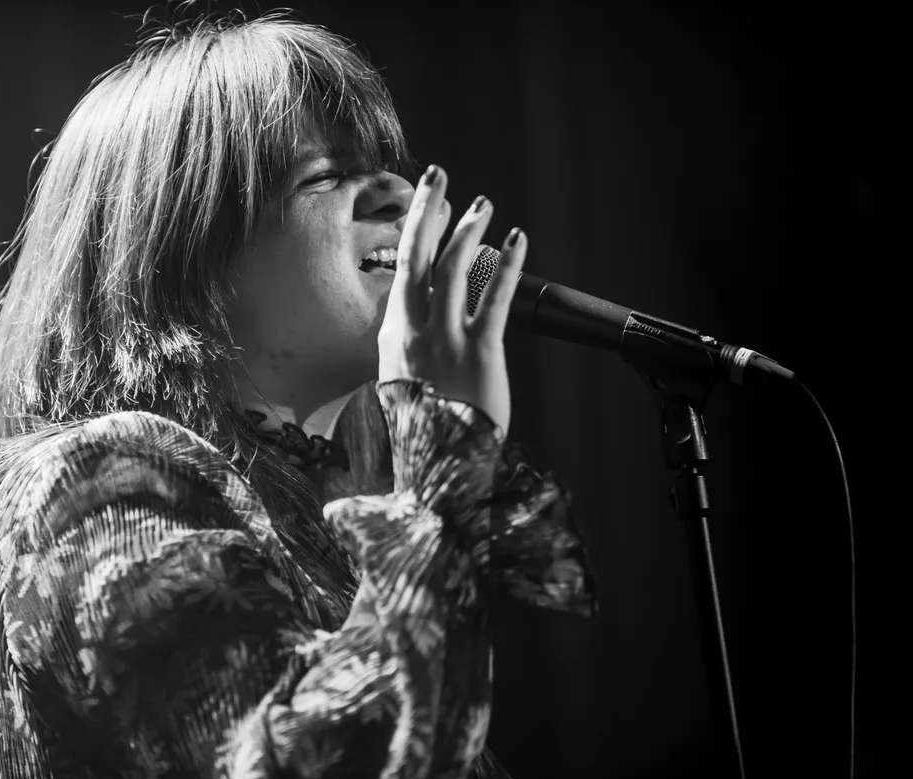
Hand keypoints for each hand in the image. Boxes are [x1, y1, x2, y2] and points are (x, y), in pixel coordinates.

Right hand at [378, 165, 525, 435]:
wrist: (440, 469)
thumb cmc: (427, 431)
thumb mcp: (405, 387)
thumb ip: (410, 352)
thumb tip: (416, 330)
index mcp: (394, 338)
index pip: (402, 271)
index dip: (417, 233)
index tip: (432, 207)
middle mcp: (415, 332)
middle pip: (416, 257)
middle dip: (427, 211)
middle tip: (438, 176)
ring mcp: (447, 341)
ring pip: (452, 268)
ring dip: (468, 230)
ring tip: (483, 205)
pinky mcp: (481, 353)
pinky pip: (493, 298)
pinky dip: (506, 264)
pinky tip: (518, 239)